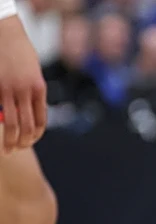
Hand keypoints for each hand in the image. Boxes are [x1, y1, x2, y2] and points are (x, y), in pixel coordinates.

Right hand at [0, 15, 46, 153]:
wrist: (5, 30)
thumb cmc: (19, 50)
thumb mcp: (32, 72)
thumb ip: (32, 91)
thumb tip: (31, 109)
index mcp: (39, 89)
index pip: (40, 120)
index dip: (35, 135)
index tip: (29, 141)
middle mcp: (26, 91)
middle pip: (27, 126)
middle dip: (23, 142)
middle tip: (17, 150)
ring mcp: (9, 88)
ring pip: (11, 123)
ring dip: (10, 139)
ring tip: (7, 148)